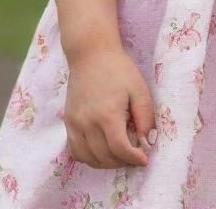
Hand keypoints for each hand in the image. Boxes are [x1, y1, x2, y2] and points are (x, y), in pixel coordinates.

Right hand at [62, 45, 155, 168]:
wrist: (91, 53)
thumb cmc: (118, 69)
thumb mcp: (139, 89)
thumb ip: (145, 116)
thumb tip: (147, 141)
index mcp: (108, 114)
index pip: (120, 149)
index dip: (134, 159)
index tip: (144, 160)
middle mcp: (88, 123)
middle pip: (105, 157)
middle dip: (123, 161)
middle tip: (134, 155)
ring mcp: (75, 124)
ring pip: (89, 158)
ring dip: (106, 163)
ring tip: (119, 154)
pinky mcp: (68, 122)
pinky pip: (75, 151)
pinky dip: (88, 157)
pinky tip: (100, 150)